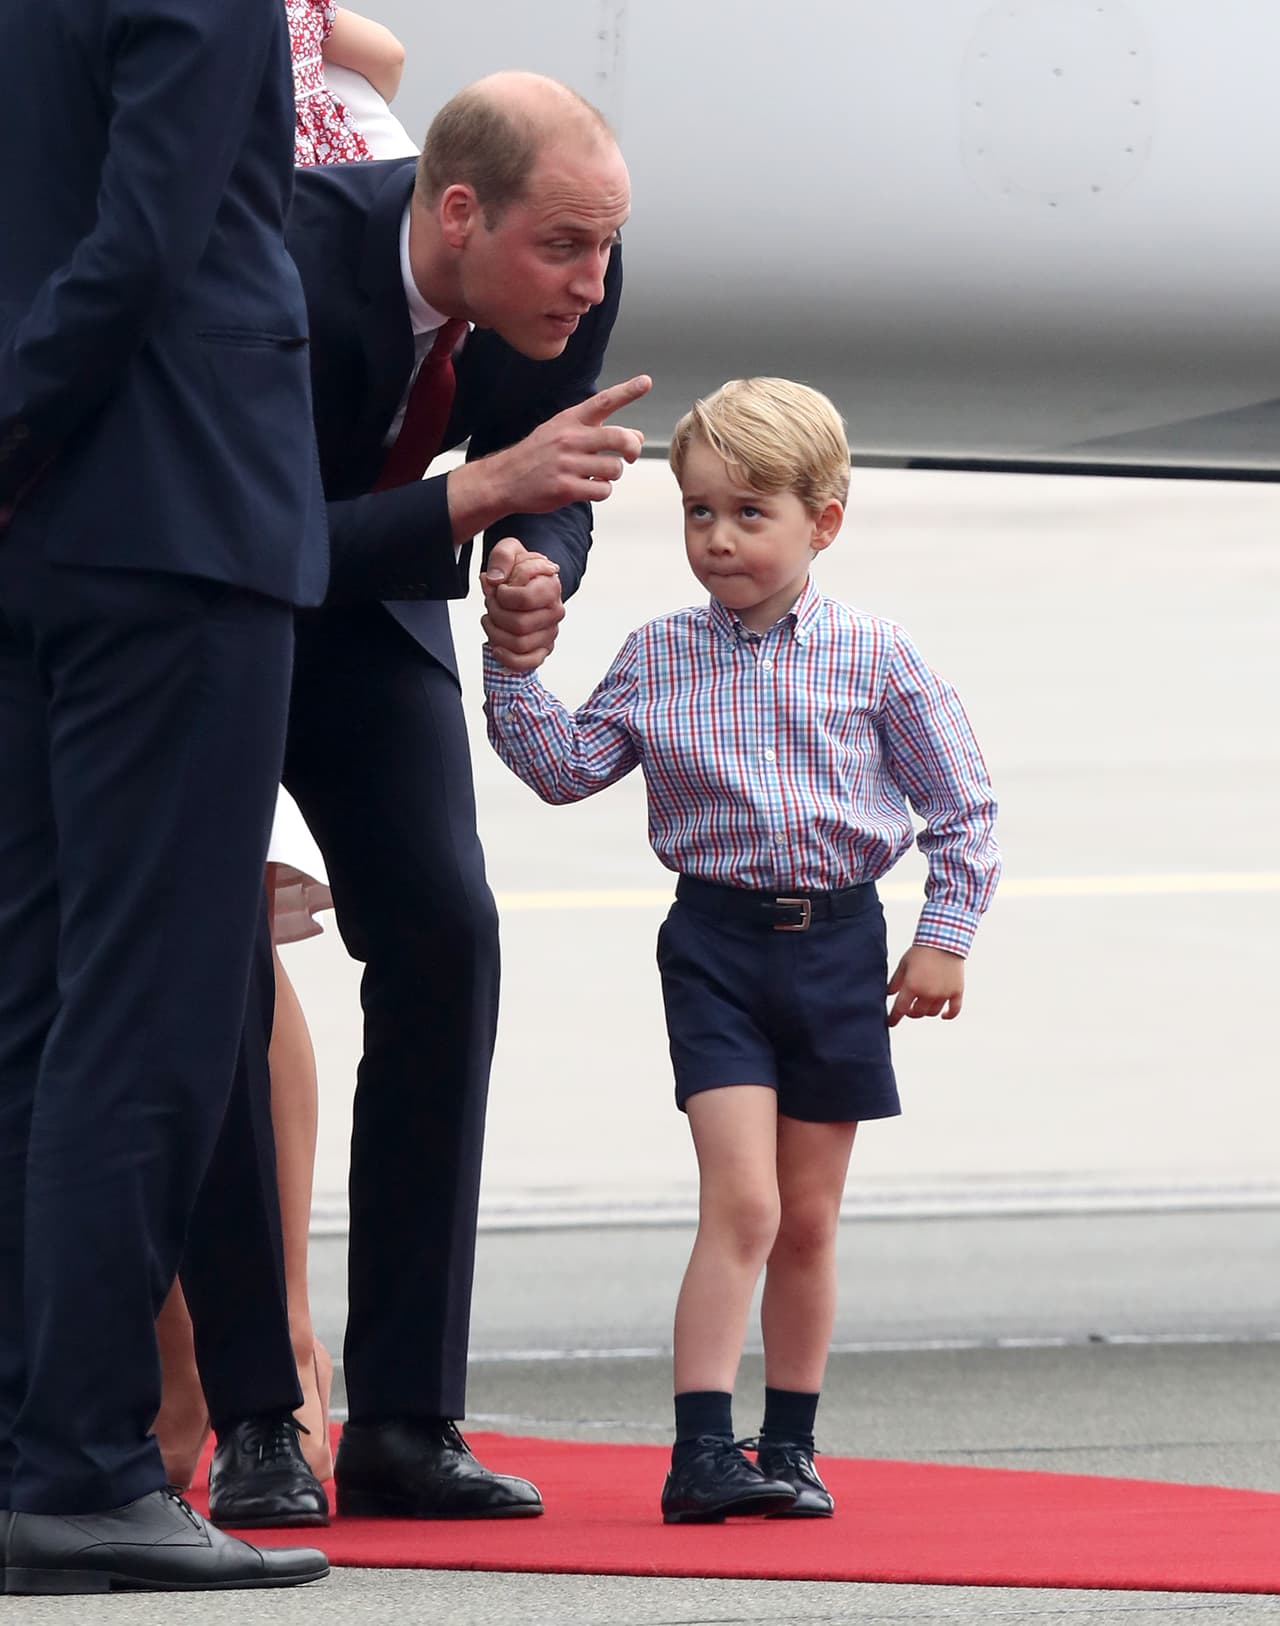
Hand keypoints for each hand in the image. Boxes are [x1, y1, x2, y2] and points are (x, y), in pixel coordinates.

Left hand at [481, 537, 563, 671]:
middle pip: (519, 625)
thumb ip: (502, 556)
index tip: (499, 588)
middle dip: (495, 614)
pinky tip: (496, 647)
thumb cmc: (519, 569)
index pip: (524, 599)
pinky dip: (508, 659)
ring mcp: (549, 632)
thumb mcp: (509, 550)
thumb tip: (494, 580)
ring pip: (518, 644)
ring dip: (495, 633)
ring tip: (490, 619)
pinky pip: (527, 663)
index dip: (503, 595)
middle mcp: (555, 612)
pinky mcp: (542, 649)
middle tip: (491, 603)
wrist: (528, 582)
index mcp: (551, 587)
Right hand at [485, 375, 651, 513]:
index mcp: (570, 420)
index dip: (627, 391)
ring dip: (612, 474)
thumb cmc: (539, 454)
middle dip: (632, 448)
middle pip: (618, 438)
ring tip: (598, 475)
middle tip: (631, 455)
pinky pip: (602, 490)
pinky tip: (589, 488)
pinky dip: (601, 491)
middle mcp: (570, 438)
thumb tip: (636, 436)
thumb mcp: (563, 432)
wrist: (505, 478)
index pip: (603, 401)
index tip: (646, 381)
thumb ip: (598, 432)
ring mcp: (567, 464)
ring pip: (614, 469)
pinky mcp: (566, 488)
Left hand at [886, 945, 964, 1026]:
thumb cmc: (920, 951)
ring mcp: (943, 994)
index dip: (894, 1018)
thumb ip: (895, 982)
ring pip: (933, 1012)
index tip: (890, 1023)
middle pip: (917, 1013)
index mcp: (912, 986)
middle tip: (909, 1008)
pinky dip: (948, 1015)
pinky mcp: (956, 991)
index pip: (900, 1009)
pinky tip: (943, 1015)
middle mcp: (928, 993)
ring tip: (923, 1004)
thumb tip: (888, 994)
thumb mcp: (903, 965)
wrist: (943, 940)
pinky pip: (954, 1010)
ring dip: (926, 1011)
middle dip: (911, 1012)